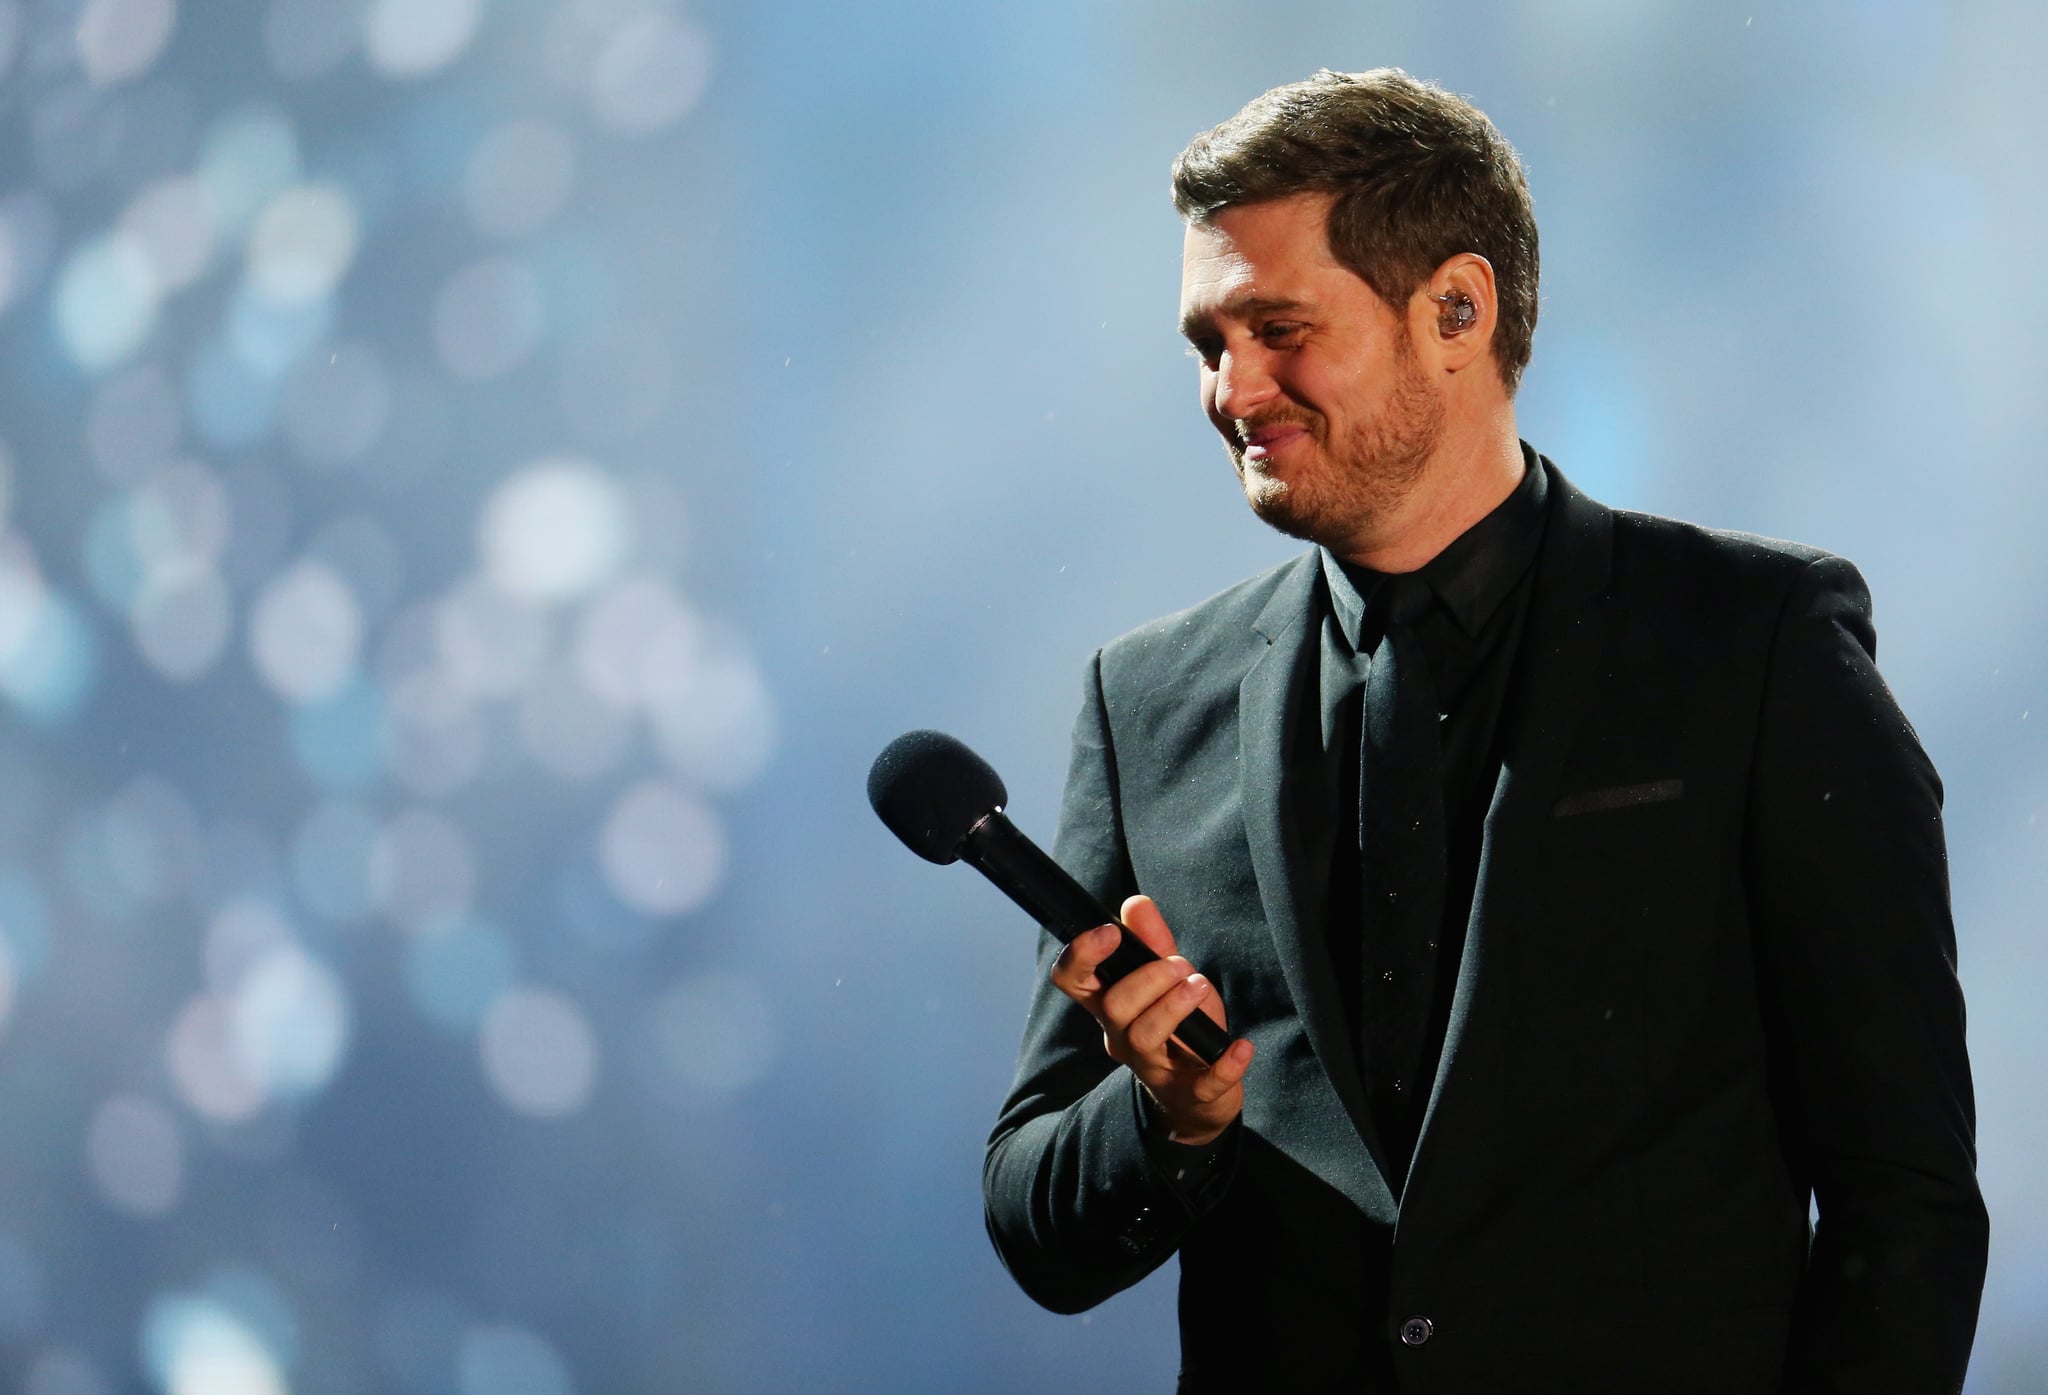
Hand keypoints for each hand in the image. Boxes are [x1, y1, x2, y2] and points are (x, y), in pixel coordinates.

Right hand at [1050, 894, 1253, 1146]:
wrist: (1199, 1095)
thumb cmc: (1179, 1027)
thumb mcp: (1169, 980)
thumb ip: (1153, 942)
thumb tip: (1135, 902)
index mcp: (1110, 1006)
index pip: (1072, 981)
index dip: (1081, 955)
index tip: (1110, 932)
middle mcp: (1122, 1038)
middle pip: (1113, 1009)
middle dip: (1147, 979)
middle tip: (1179, 966)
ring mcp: (1153, 1068)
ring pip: (1144, 1038)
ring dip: (1174, 1006)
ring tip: (1200, 986)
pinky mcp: (1189, 1094)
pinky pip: (1204, 1084)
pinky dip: (1225, 1064)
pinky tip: (1242, 1046)